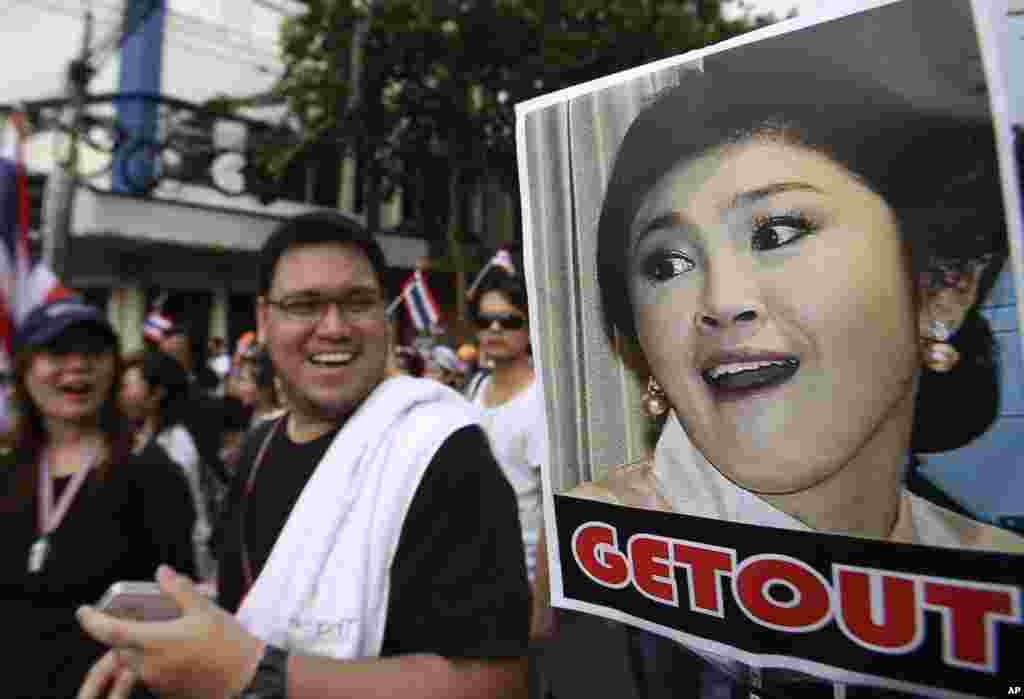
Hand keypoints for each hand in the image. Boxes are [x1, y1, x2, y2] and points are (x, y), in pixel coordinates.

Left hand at [77, 565, 265, 698]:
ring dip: (138, 644)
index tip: (84, 611)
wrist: (246, 678)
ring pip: (133, 660)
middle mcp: (150, 664)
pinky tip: (175, 648)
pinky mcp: (166, 691)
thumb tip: (162, 573)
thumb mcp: (206, 610)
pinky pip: (148, 671)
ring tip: (162, 630)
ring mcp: (157, 680)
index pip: (111, 631)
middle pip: (120, 647)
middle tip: (134, 615)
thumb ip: (179, 590)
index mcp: (156, 641)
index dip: (92, 620)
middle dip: (122, 631)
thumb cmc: (228, 645)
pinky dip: (153, 657)